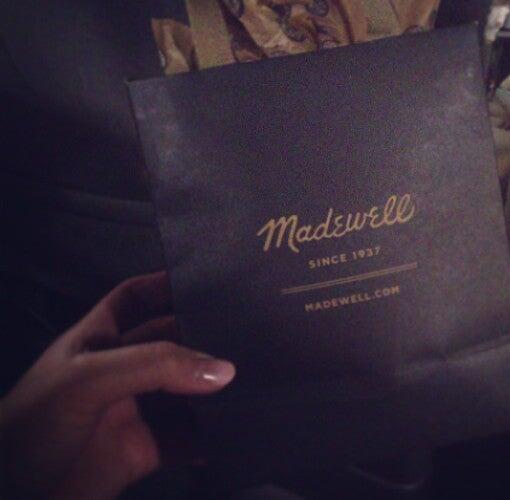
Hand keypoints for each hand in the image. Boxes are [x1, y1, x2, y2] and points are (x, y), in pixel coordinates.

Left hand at [0, 272, 234, 498]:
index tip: (207, 279)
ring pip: (182, 390)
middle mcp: (118, 370)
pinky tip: (234, 430)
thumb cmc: (33, 426)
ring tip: (253, 377)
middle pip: (169, 342)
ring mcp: (131, 411)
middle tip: (249, 331)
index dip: (165, 284)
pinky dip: (209, 436)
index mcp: (97, 339)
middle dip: (203, 336)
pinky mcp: (142, 452)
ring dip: (212, 387)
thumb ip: (155, 366)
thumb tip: (224, 369)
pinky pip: (184, 438)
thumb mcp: (88, 380)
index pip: (133, 298)